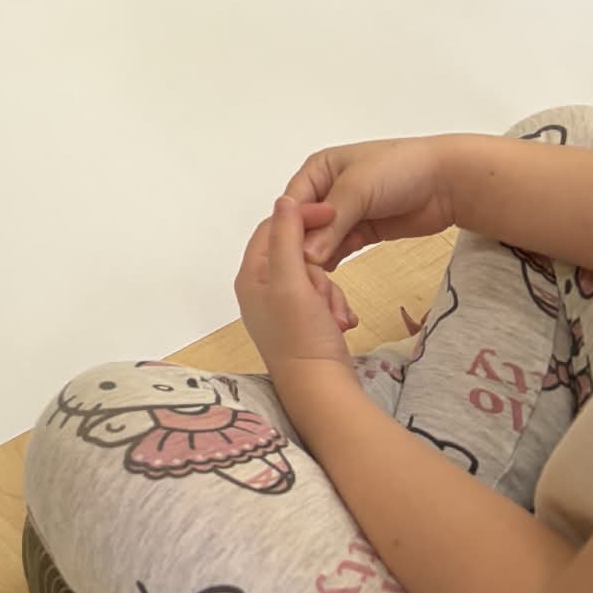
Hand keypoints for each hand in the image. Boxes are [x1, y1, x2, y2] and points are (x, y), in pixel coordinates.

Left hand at [235, 197, 357, 385]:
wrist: (321, 392)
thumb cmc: (302, 336)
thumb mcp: (292, 281)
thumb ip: (287, 238)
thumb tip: (284, 200)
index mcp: (250, 277)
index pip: (272, 228)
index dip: (301, 217)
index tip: (333, 212)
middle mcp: (260, 291)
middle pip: (297, 254)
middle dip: (320, 271)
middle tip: (325, 293)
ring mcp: (281, 310)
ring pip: (314, 278)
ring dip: (331, 293)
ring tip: (335, 316)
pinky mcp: (301, 325)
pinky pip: (322, 300)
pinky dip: (335, 308)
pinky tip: (342, 324)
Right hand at [281, 135, 462, 271]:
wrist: (448, 181)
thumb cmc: (400, 169)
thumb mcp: (358, 188)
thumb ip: (331, 223)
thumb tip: (306, 255)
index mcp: (319, 169)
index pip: (292, 203)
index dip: (289, 230)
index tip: (289, 257)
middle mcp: (327, 190)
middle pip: (304, 224)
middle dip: (303, 248)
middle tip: (305, 276)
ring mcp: (346, 213)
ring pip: (321, 240)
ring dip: (318, 259)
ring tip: (317, 282)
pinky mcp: (363, 231)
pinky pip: (339, 249)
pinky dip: (334, 261)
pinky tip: (329, 278)